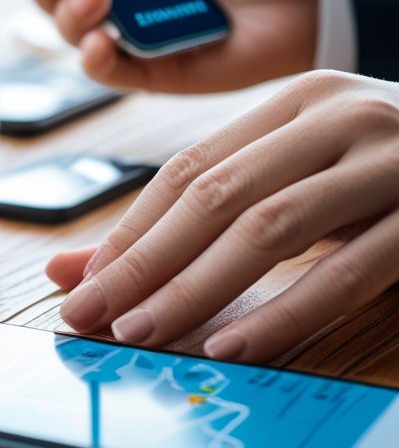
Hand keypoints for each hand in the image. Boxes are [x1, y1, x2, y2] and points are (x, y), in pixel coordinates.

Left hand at [45, 70, 398, 361]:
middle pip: (215, 195)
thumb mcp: (301, 172)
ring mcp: (392, 162)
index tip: (80, 282)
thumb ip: (207, 209)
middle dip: (143, 261)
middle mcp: (340, 118)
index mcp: (296, 101)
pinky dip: (286, 312)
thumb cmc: (390, 171)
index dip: (127, 229)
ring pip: (271, 227)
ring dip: (197, 288)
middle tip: (91, 313)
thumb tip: (83, 266)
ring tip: (143, 332)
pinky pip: (351, 272)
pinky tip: (236, 346)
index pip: (186, 169)